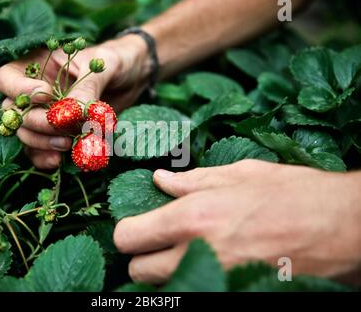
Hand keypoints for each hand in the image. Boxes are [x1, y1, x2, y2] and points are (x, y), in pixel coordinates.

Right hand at [0, 35, 149, 168]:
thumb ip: (87, 86)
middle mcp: (33, 91)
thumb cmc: (116, 61)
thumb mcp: (104, 65)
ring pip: (24, 134)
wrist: (133, 77)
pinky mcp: (57, 133)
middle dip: (37, 122)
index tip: (47, 95)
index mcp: (36, 65)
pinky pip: (39, 150)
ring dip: (41, 142)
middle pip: (13, 113)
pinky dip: (45, 157)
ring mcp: (44, 114)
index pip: (6, 79)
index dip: (19, 90)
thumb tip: (71, 112)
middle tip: (62, 126)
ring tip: (66, 143)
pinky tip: (59, 160)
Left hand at [113, 160, 360, 283]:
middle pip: (138, 270)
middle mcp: (198, 253)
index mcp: (194, 217)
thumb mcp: (240, 174)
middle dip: (144, 256)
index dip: (129, 232)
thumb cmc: (294, 194)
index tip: (140, 227)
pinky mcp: (233, 294)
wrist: (344, 227)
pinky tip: (210, 262)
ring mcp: (216, 280)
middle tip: (162, 241)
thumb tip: (160, 180)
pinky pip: (194, 292)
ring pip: (164, 287)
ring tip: (188, 251)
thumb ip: (192, 180)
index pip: (128, 237)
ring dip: (167, 272)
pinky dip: (192, 280)